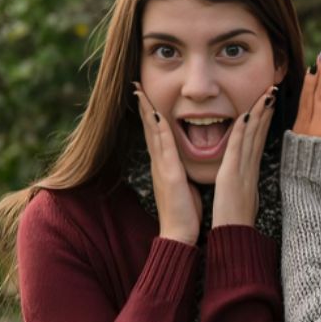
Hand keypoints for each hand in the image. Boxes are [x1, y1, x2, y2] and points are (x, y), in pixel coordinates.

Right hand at [134, 82, 201, 244]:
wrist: (180, 236)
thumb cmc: (185, 214)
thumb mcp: (184, 187)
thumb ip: (181, 174)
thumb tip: (184, 168)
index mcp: (165, 167)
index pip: (157, 135)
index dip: (150, 115)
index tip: (146, 97)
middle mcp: (159, 164)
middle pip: (149, 129)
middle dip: (142, 106)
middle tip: (135, 86)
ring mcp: (162, 168)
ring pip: (153, 133)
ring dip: (147, 111)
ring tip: (140, 92)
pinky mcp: (169, 175)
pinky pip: (164, 148)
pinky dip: (160, 130)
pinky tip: (157, 115)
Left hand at [212, 85, 277, 227]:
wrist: (234, 235)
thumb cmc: (235, 220)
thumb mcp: (243, 196)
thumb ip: (244, 182)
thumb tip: (247, 176)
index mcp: (251, 170)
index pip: (259, 139)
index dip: (265, 120)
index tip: (268, 103)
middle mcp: (251, 166)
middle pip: (260, 133)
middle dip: (266, 110)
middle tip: (271, 90)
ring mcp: (244, 169)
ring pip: (253, 135)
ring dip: (259, 113)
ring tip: (265, 94)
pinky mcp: (232, 174)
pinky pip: (238, 148)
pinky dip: (243, 130)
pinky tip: (245, 115)